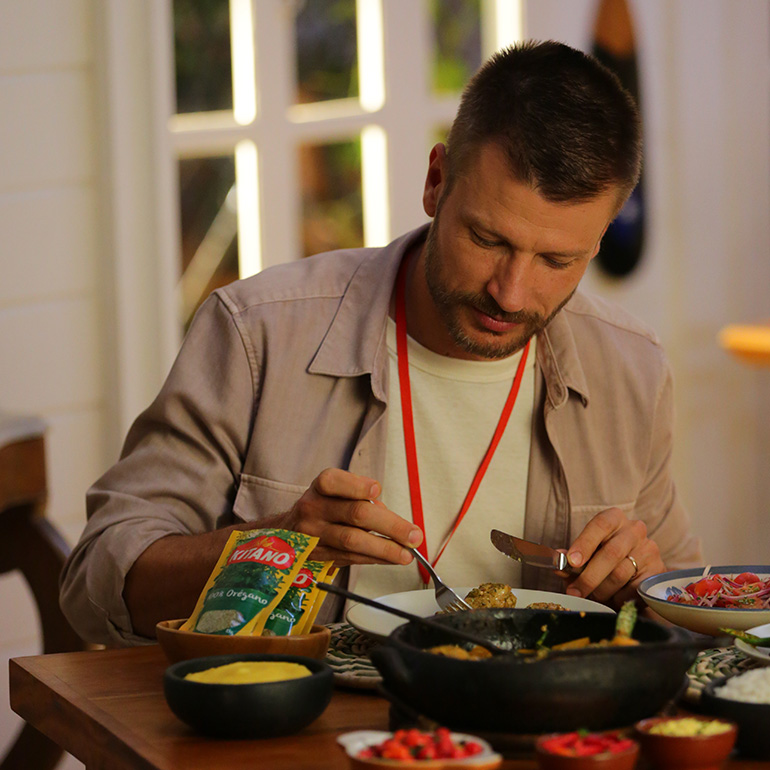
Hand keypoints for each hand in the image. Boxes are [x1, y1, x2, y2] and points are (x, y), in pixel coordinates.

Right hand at [279, 468, 422, 565]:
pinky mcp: (317, 555)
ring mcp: (313, 534)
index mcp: (320, 487)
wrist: (288, 531)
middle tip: (413, 535)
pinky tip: (391, 559)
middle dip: (390, 525)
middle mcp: (313, 508)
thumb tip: (393, 522)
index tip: (377, 490)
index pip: (334, 481)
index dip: (356, 485)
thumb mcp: (337, 493)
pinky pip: (350, 558)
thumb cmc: (324, 507)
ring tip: (407, 554)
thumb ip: (361, 500)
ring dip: (385, 549)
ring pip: (353, 541)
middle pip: (354, 514)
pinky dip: (374, 559)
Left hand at [560, 507, 664, 607]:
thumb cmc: (606, 559)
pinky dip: (619, 598)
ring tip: (593, 596)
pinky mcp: (658, 572)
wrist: (638, 572)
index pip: (600, 525)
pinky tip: (613, 599)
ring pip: (621, 573)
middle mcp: (634, 530)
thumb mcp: (588, 555)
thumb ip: (572, 559)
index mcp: (614, 518)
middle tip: (575, 591)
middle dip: (589, 576)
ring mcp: (649, 550)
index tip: (572, 561)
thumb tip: (558, 563)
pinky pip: (635, 589)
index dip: (584, 543)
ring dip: (602, 590)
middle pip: (611, 552)